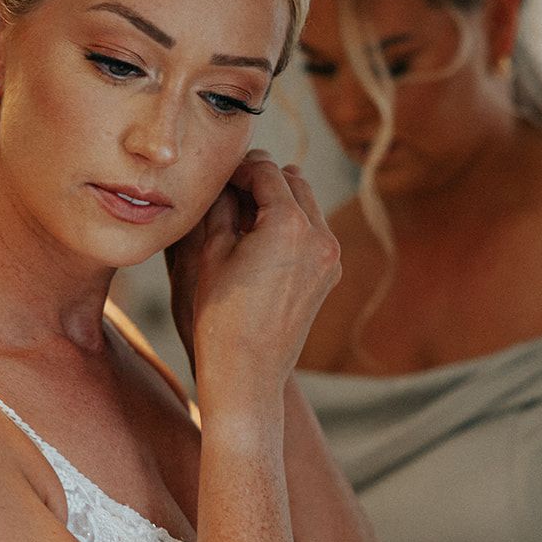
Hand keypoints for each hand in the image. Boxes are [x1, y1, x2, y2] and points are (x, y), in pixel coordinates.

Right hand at [170, 151, 339, 401]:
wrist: (246, 373)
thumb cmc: (219, 315)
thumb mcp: (211, 251)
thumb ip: (222, 204)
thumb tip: (224, 179)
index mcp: (290, 223)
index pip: (265, 170)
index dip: (237, 168)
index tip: (215, 177)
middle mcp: (320, 235)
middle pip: (292, 180)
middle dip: (261, 180)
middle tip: (227, 194)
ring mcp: (329, 256)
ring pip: (306, 203)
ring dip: (277, 201)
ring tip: (240, 218)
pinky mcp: (329, 274)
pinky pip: (313, 231)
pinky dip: (289, 225)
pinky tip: (258, 241)